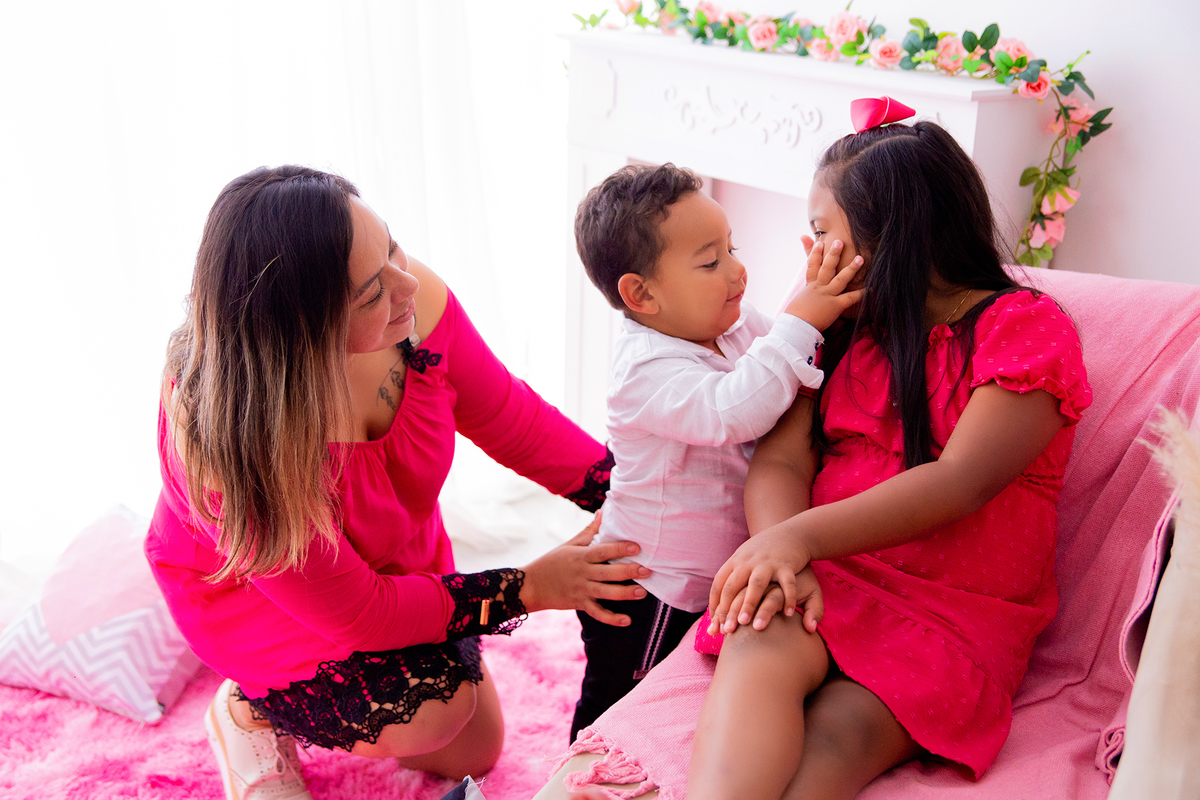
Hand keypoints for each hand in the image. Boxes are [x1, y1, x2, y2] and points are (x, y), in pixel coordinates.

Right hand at [520, 512, 650, 626]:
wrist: (531, 585)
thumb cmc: (552, 562)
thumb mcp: (569, 544)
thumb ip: (589, 531)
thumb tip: (603, 511)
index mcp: (580, 556)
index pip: (602, 551)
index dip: (619, 549)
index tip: (637, 547)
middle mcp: (582, 573)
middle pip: (608, 573)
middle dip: (628, 572)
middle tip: (647, 570)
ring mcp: (581, 590)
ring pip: (606, 593)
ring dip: (625, 594)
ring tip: (642, 592)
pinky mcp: (579, 604)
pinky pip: (597, 613)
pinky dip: (611, 619)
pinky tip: (626, 620)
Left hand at [708, 523, 813, 632]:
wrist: (789, 533)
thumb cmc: (763, 554)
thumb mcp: (744, 561)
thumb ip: (732, 583)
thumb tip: (718, 607)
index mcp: (735, 562)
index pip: (719, 584)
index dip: (715, 605)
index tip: (714, 625)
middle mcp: (748, 562)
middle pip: (733, 587)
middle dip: (729, 610)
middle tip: (727, 631)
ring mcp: (767, 563)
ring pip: (756, 584)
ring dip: (751, 604)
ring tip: (750, 625)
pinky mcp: (786, 565)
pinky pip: (787, 584)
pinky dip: (789, 598)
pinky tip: (789, 614)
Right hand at [784, 237, 863, 331]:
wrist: (795, 327)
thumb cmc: (794, 319)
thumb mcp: (795, 304)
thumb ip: (798, 302)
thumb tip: (796, 303)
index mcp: (810, 287)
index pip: (812, 266)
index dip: (815, 253)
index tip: (820, 242)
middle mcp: (819, 288)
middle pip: (827, 267)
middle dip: (833, 253)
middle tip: (840, 241)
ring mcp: (827, 295)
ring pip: (841, 278)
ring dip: (851, 268)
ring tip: (860, 259)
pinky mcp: (835, 306)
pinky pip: (850, 298)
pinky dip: (861, 293)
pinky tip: (870, 288)